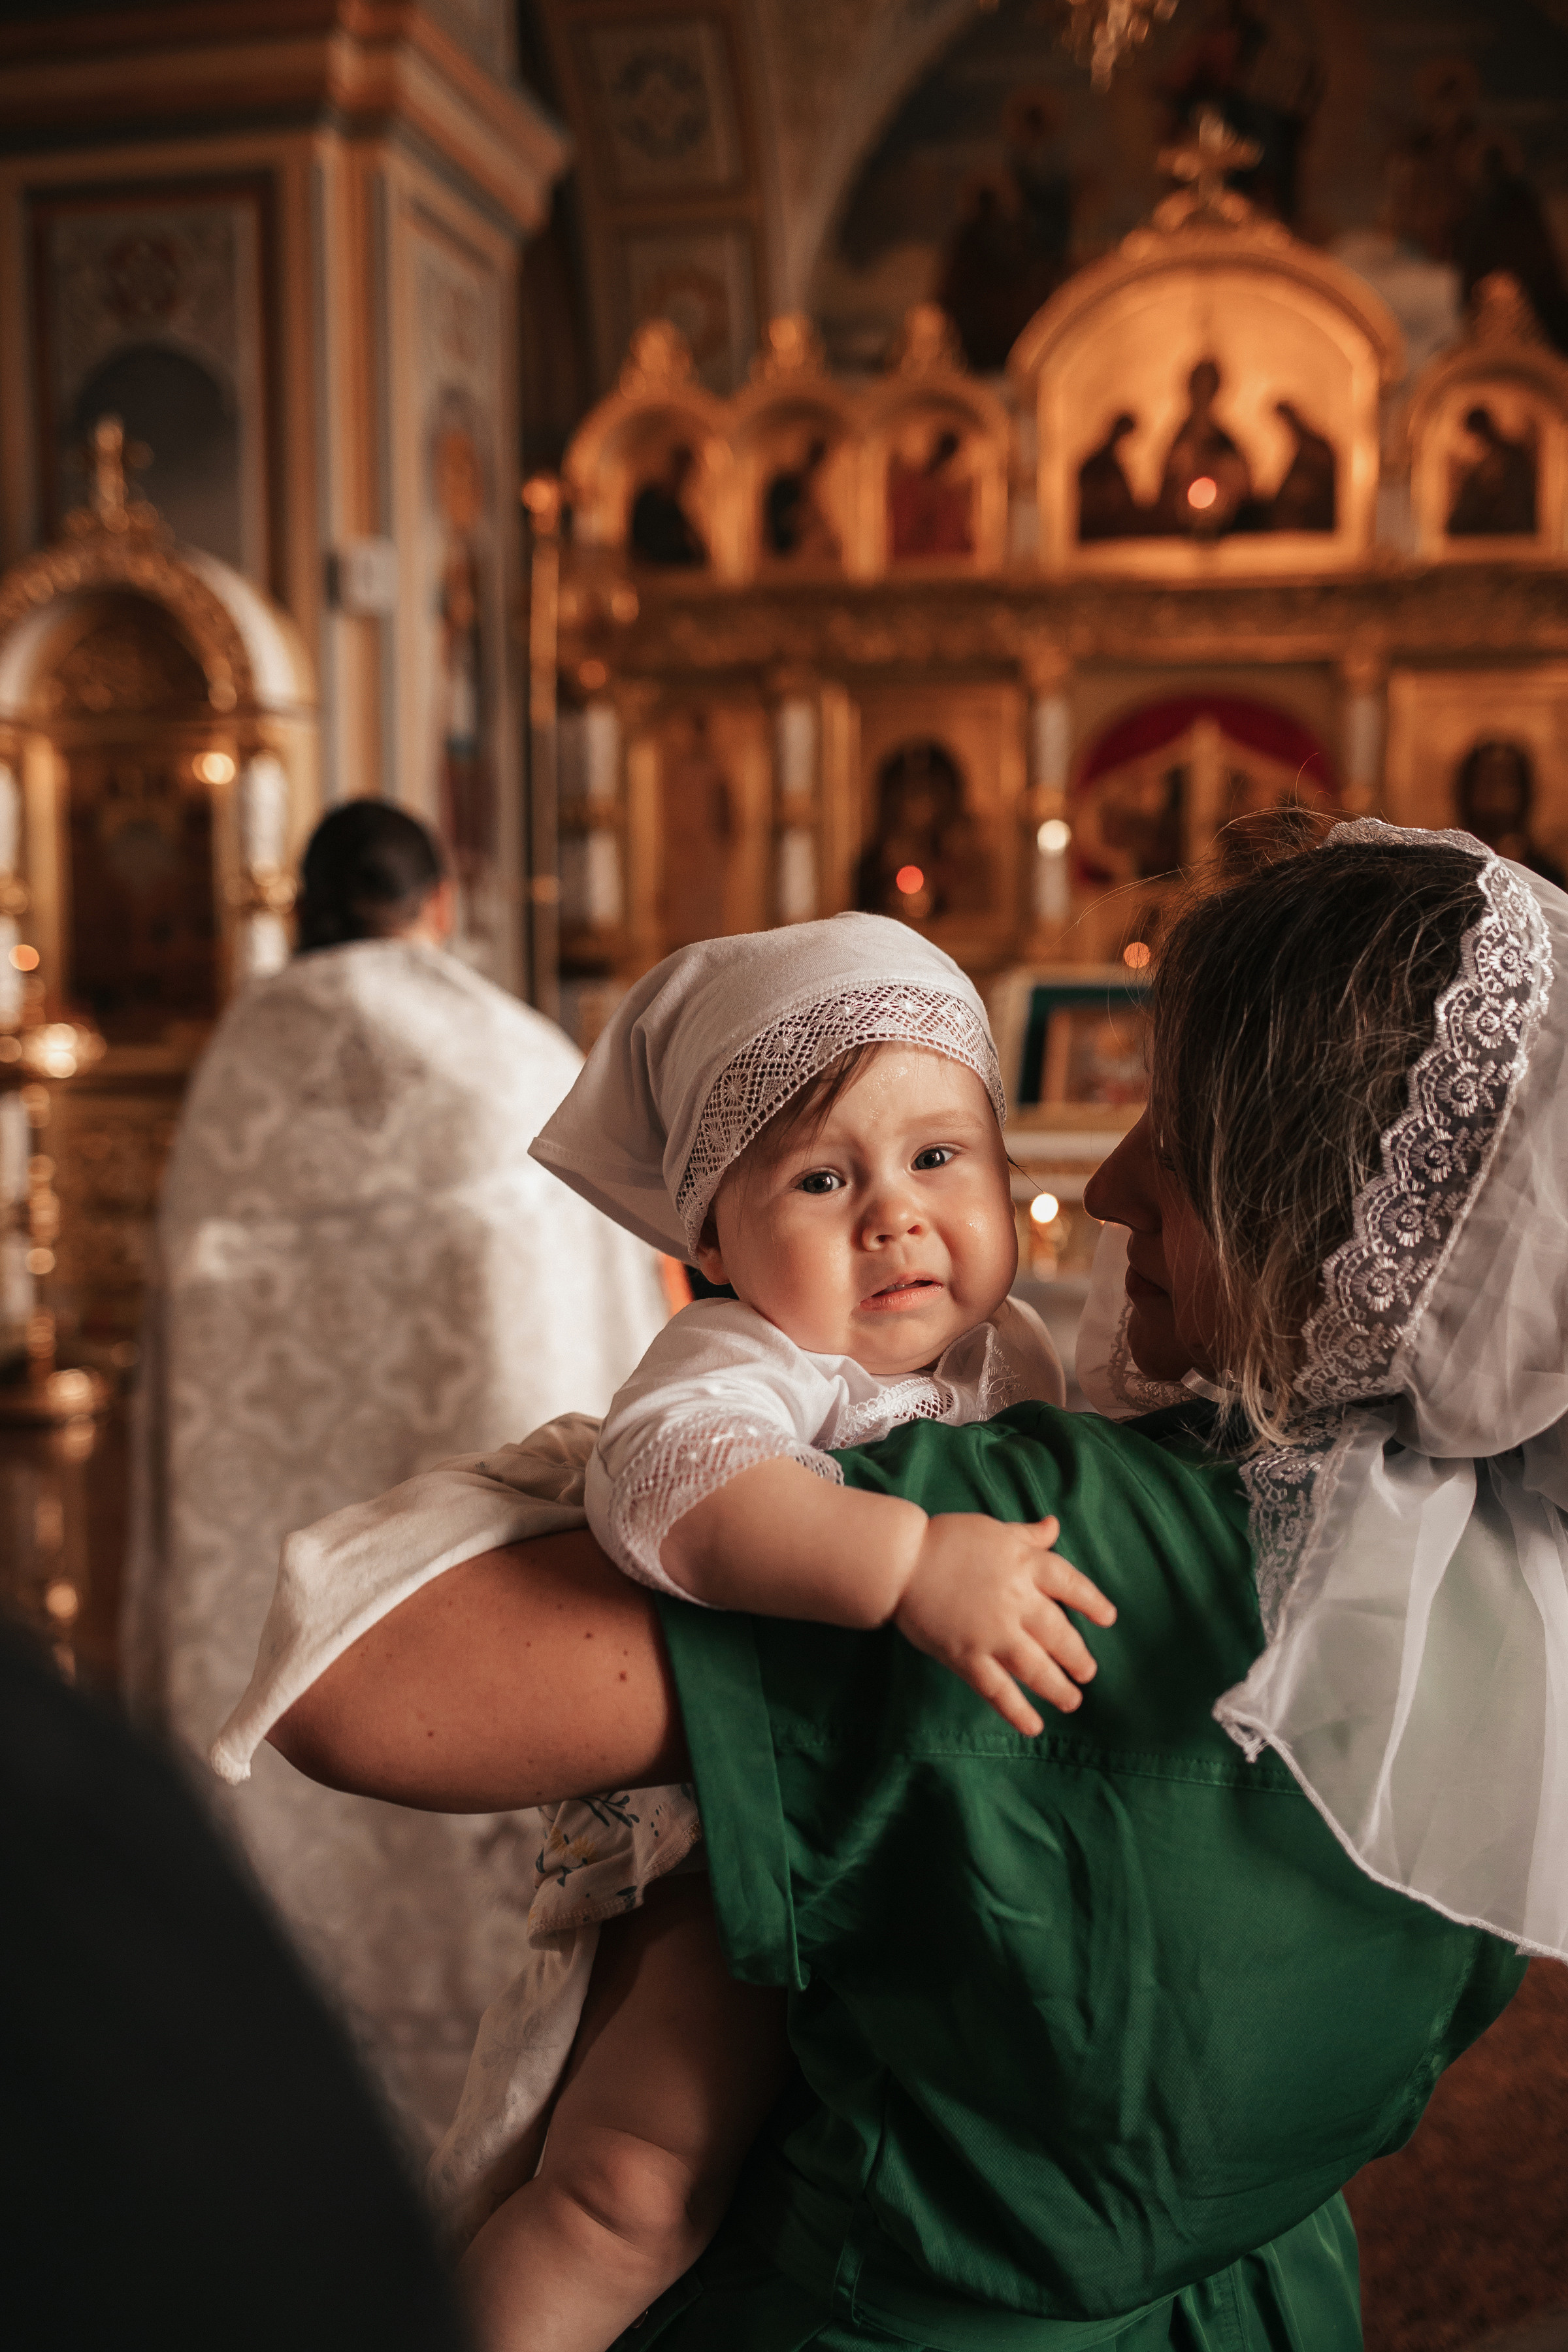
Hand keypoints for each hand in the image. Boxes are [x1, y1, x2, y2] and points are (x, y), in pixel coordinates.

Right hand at [892, 1515, 1115, 1735]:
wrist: (900, 1562)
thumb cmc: (946, 1540)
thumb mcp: (993, 1530)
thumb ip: (1027, 1535)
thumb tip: (1054, 1526)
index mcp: (1025, 1564)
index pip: (1071, 1584)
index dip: (1092, 1603)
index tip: (1107, 1619)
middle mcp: (1016, 1600)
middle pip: (1059, 1634)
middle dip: (1078, 1657)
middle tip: (1088, 1673)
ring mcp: (992, 1632)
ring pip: (1036, 1668)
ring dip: (1058, 1688)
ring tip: (1072, 1700)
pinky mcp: (967, 1657)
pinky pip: (998, 1691)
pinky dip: (1018, 1711)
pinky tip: (1034, 1726)